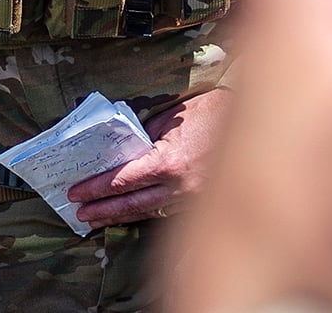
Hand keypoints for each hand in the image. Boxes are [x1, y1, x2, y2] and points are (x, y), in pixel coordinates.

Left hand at [67, 88, 230, 226]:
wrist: (255, 123)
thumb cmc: (213, 112)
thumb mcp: (173, 118)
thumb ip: (145, 135)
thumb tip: (122, 148)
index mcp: (169, 163)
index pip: (123, 181)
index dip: (96, 188)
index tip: (76, 192)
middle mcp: (180, 187)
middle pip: (131, 204)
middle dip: (102, 210)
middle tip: (78, 213)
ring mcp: (192, 199)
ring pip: (148, 212)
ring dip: (119, 216)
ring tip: (96, 219)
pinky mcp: (201, 203)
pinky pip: (165, 211)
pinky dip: (144, 213)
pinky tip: (129, 214)